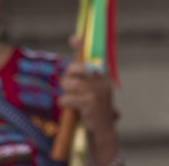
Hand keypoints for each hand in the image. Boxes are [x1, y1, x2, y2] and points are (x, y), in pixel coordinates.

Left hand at [60, 39, 119, 163]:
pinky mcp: (88, 102)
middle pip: (73, 69)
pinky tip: (73, 109)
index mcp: (103, 73)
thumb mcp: (93, 88)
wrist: (103, 129)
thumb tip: (74, 50)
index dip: (82, 45)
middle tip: (69, 87)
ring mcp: (95, 90)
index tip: (73, 38)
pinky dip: (65, 104)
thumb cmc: (95, 106)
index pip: (92, 55)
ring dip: (66, 93)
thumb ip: (84, 74)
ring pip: (68, 85)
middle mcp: (101, 79)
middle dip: (67, 79)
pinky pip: (66, 98)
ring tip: (72, 100)